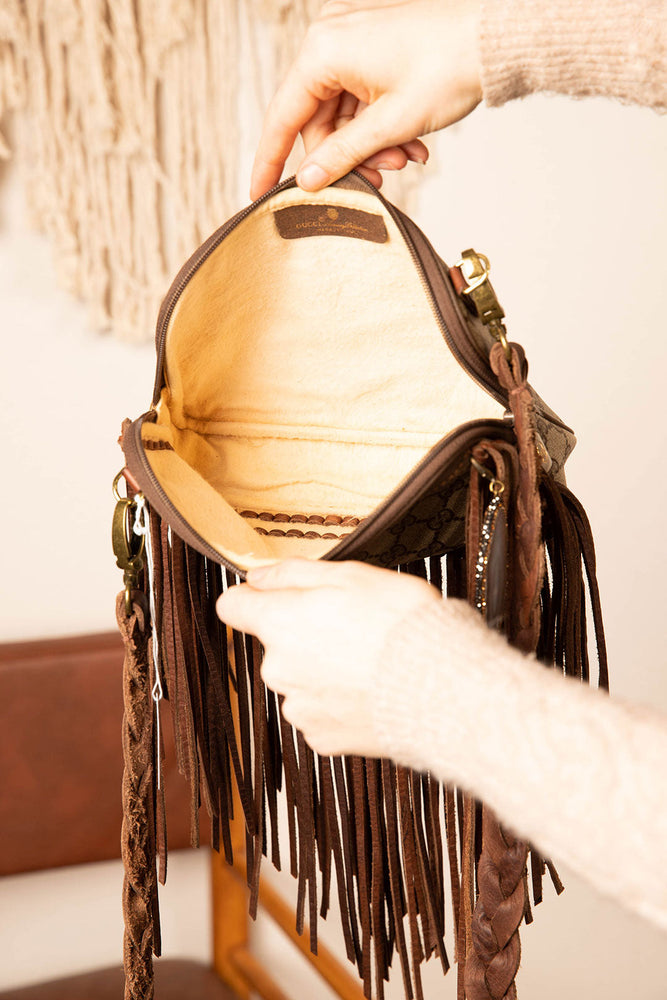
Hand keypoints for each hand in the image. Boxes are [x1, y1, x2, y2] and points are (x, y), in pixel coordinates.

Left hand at [216, 558, 441, 756]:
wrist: (441, 688)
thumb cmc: (399, 623)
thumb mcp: (350, 575)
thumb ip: (293, 574)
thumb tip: (257, 577)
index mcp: (278, 623)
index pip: (232, 606)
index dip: (252, 597)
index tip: (275, 596)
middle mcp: (276, 669)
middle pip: (275, 644)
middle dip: (304, 634)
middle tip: (353, 626)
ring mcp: (298, 708)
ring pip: (299, 679)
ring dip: (323, 670)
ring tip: (370, 663)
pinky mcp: (322, 738)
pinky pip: (320, 713)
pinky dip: (339, 703)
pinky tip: (372, 692)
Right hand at [251, 0, 482, 198]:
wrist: (494, 39)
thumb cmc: (449, 66)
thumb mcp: (391, 124)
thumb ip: (343, 155)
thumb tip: (308, 180)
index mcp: (323, 51)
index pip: (282, 117)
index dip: (270, 161)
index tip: (260, 194)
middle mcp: (330, 40)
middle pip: (317, 121)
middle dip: (347, 158)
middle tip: (377, 181)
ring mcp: (352, 42)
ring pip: (342, 116)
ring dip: (371, 147)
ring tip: (405, 158)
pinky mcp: (372, 49)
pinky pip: (361, 101)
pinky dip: (381, 128)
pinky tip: (410, 144)